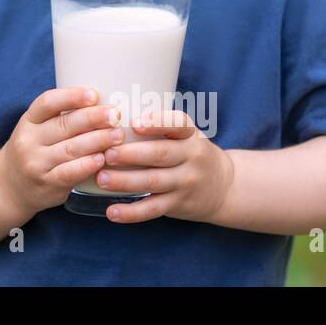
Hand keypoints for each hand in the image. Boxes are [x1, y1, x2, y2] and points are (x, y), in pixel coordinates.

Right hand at [0, 86, 127, 214]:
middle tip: (115, 115)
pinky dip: (88, 164)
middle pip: (64, 125)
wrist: (10, 187)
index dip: (71, 96)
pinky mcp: (46, 183)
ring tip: (117, 135)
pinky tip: (102, 158)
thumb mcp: (36, 129)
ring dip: (97, 141)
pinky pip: (70, 172)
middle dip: (93, 118)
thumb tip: (101, 104)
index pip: (47, 103)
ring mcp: (36, 163)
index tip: (93, 94)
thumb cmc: (34, 151)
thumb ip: (60, 118)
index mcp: (28, 121)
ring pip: (70, 148)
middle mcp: (29, 140)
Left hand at [95, 108, 234, 224]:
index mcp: (190, 134)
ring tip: (101, 178)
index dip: (157, 123)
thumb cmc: (191, 152)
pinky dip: (132, 212)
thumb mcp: (187, 135)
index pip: (178, 123)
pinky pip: (154, 209)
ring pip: (153, 182)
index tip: (135, 123)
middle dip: (131, 154)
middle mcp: (191, 157)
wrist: (225, 187)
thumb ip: (160, 125)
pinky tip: (112, 212)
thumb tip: (112, 112)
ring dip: (125, 181)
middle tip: (105, 153)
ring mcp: (186, 182)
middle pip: (160, 154)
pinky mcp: (179, 204)